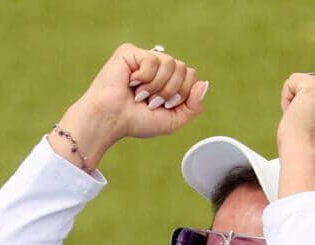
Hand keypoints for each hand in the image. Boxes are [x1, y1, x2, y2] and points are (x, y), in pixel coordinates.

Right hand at [52, 44, 207, 170]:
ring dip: (157, 87)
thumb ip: (194, 106)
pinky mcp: (130, 52)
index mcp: (167, 80)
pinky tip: (131, 83)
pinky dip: (144, 78)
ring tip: (140, 94)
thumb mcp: (173, 120)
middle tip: (150, 102)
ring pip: (171, 63)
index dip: (182, 94)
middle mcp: (157, 67)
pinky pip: (153, 59)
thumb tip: (203, 83)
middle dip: (169, 92)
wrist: (111, 120)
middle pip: (184, 69)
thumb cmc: (136, 121)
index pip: (191, 76)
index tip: (163, 107)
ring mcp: (144, 58)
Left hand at [275, 74, 314, 195]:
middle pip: (311, 89)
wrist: (306, 156)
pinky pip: (291, 83)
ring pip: (300, 85)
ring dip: (296, 104)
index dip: (312, 116)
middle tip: (309, 127)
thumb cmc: (311, 151)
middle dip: (304, 107)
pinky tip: (297, 114)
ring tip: (304, 121)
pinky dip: (287, 100)